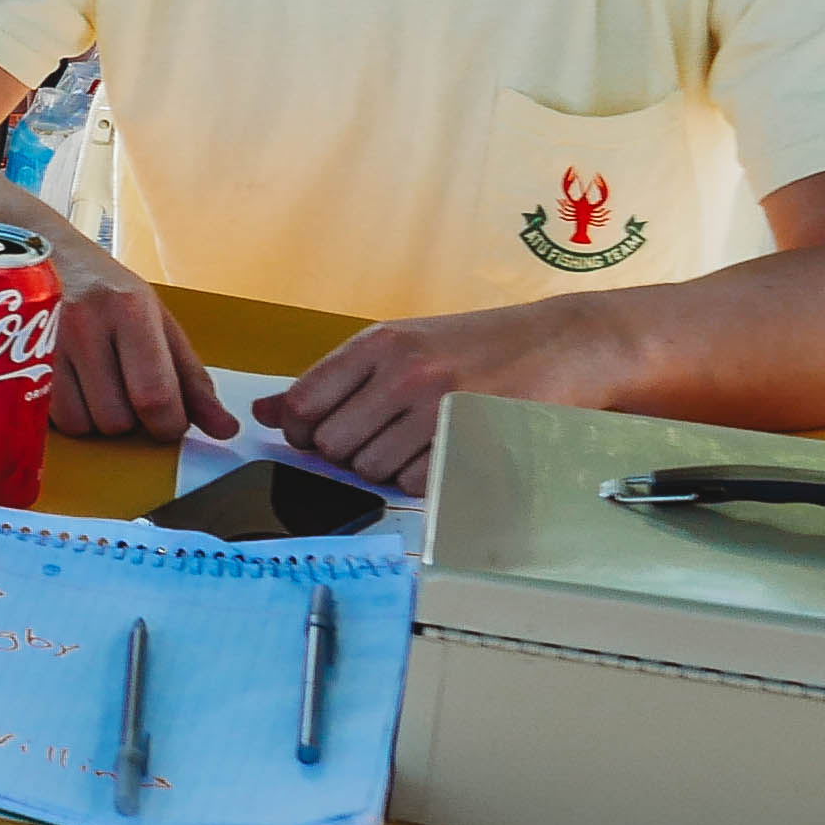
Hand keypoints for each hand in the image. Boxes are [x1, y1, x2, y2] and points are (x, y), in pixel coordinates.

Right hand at [45, 245, 227, 443]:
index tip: (167, 421)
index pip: (155, 395)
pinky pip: (50, 418)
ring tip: (93, 386)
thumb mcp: (156, 320)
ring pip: (81, 424)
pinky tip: (67, 385)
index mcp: (130, 309)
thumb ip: (191, 378)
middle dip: (130, 421)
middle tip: (126, 392)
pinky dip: (65, 414)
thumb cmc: (104, 289)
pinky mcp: (11, 359)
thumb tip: (225, 430)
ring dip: (94, 419)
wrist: (31, 250)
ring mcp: (43, 341)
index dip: (167, 425)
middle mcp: (85, 323)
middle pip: (117, 418)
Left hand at [259, 298, 609, 492]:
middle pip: (332, 445)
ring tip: (417, 441)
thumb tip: (260, 412)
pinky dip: (421, 478)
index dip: (300, 431)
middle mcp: (403, 372)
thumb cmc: (476, 346)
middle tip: (380, 437)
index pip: (300, 404)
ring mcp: (438, 406)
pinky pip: (415, 482)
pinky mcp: (472, 437)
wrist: (564, 342)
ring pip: (371, 469)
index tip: (318, 434)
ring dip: (386, 468)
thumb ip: (331, 380)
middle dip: (347, 453)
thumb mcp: (400, 345)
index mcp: (376, 345)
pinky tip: (442, 452)